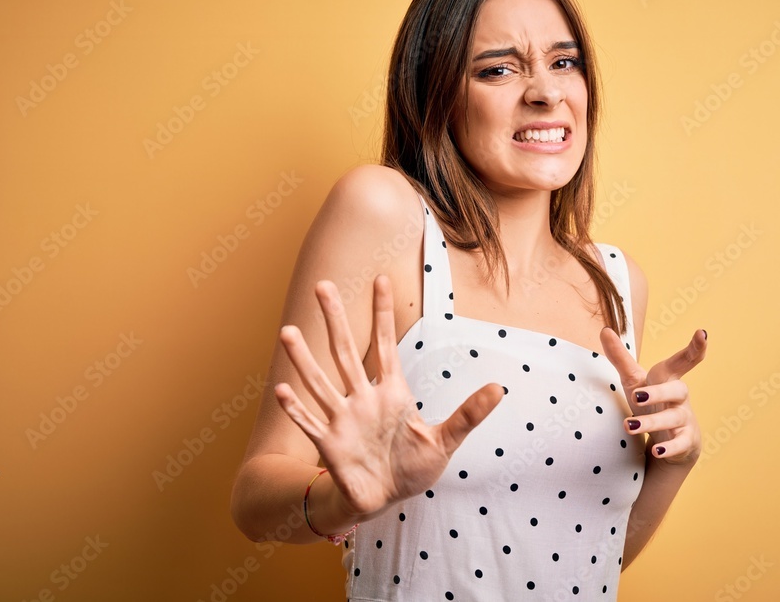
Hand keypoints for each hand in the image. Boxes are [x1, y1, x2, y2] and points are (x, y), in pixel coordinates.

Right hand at [274, 275, 503, 520]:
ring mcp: (343, 420)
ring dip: (305, 359)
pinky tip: (280, 390)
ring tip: (287, 332)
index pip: (385, 345)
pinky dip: (296, 409)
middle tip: (323, 285)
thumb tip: (499, 389)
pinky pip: (310, 423)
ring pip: (320, 383)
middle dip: (336, 320)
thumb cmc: (412, 466)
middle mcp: (363, 399)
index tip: (381, 279)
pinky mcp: (331, 445)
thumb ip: (469, 414)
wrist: (385, 499)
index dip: (383, 313)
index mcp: (392, 392)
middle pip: (347, 352)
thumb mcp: (445, 441)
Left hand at [601, 328, 706, 464]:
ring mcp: (684, 419)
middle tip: (637, 396)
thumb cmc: (652, 403)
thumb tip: (604, 330)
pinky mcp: (685, 441)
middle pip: (677, 390)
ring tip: (630, 427)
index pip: (683, 361)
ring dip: (651, 422)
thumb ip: (620, 358)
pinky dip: (669, 447)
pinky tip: (656, 451)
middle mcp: (680, 397)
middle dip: (658, 393)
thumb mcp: (634, 381)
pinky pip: (680, 444)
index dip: (695, 348)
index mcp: (668, 378)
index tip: (702, 333)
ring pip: (673, 418)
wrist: (671, 440)